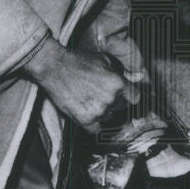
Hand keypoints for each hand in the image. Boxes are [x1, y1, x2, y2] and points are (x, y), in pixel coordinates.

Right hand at [23, 36, 138, 132]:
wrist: (54, 67)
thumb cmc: (78, 61)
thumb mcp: (104, 59)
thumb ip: (118, 71)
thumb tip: (127, 78)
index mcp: (118, 83)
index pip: (135, 97)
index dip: (129, 96)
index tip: (125, 96)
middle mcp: (111, 99)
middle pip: (121, 107)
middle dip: (115, 101)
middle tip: (101, 94)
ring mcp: (98, 111)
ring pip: (109, 117)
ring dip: (103, 111)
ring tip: (90, 99)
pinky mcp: (85, 119)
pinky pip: (96, 128)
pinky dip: (93, 123)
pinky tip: (88, 113)